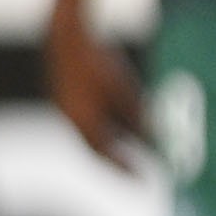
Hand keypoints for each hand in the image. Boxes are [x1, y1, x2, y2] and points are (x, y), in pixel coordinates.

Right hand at [43, 0, 143, 158]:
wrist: (67, 37)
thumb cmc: (100, 63)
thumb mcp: (126, 91)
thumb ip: (137, 117)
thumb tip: (150, 140)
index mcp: (84, 124)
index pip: (106, 156)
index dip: (123, 168)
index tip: (141, 179)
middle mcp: (71, 121)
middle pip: (97, 150)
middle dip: (117, 161)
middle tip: (136, 171)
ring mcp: (65, 110)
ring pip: (91, 136)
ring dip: (111, 146)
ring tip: (130, 151)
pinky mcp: (64, 100)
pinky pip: (86, 122)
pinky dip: (102, 129)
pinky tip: (117, 128)